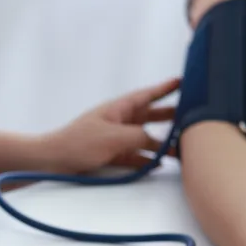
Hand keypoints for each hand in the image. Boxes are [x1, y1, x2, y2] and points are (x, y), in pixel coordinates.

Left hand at [42, 77, 179, 173]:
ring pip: (145, 139)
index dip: (165, 88)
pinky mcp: (111, 156)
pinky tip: (159, 164)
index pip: (147, 95)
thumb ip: (140, 137)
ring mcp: (115, 139)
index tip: (183, 81)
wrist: (52, 162)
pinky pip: (135, 157)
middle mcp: (119, 122)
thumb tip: (159, 142)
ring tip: (183, 147)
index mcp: (118, 109)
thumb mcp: (115, 137)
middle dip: (171, 116)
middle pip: (150, 116)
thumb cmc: (78, 144)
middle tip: (192, 114)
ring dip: (162, 143)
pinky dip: (147, 160)